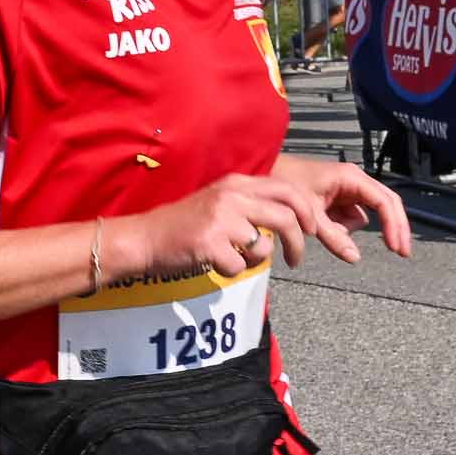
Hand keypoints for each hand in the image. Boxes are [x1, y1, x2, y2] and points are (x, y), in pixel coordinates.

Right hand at [124, 168, 377, 277]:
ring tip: (241, 260)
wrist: (144, 238)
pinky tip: (216, 264)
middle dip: (299, 243)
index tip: (311, 229)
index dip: (306, 211)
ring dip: (258, 259)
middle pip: (286, 217)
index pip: (287, 189)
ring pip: (264, 246)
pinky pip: (240, 266)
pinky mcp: (210, 244)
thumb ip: (250, 205)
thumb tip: (286, 222)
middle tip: (297, 259)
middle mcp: (232, 196)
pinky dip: (233, 271)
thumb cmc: (183, 224)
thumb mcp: (219, 202)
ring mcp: (220, 219)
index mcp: (236, 183)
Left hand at [273, 153, 413, 259]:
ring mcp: (348, 190)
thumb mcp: (309, 216)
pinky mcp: (339, 199)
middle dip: (393, 228)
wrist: (265, 174)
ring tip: (319, 226)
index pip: (383, 201)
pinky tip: (318, 224)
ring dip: (347, 230)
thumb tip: (354, 257)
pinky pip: (348, 220)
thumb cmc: (285, 186)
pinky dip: (338, 228)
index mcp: (351, 178)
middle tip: (401, 253)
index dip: (394, 225)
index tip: (396, 247)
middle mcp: (354, 181)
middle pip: (386, 206)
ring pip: (363, 217)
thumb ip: (332, 237)